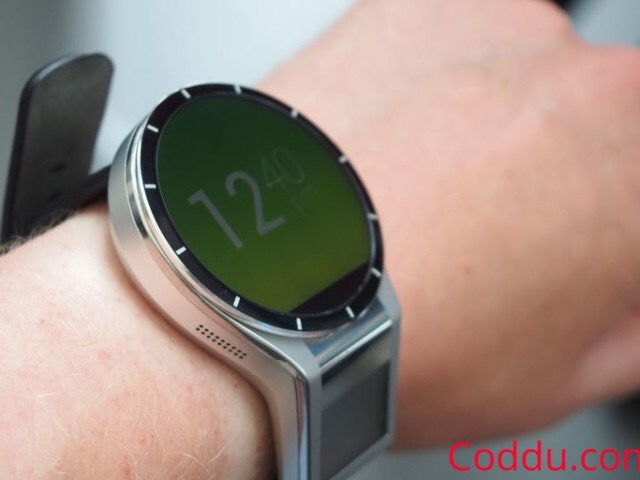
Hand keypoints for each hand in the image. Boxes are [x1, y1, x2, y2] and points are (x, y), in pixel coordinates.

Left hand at [267, 0, 639, 447]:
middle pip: (587, 129)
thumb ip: (630, 327)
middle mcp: (589, 88)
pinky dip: (428, 87)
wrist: (260, 289)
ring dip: (488, 132)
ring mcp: (502, 34)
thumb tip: (630, 296)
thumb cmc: (398, 342)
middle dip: (550, 180)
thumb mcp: (560, 379)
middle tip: (486, 234)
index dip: (598, 228)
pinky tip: (387, 149)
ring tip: (419, 199)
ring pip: (519, 83)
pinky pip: (451, 46)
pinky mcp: (419, 7)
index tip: (561, 250)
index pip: (631, 195)